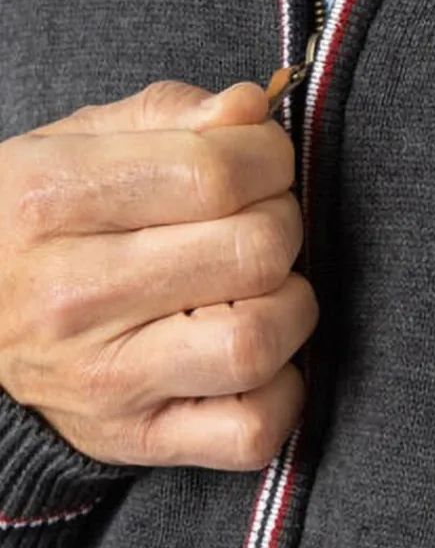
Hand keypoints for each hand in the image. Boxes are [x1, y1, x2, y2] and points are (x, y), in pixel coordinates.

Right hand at [0, 79, 318, 469]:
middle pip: (250, 253)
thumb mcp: (70, 146)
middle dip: (282, 226)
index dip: (268, 158)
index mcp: (49, 199)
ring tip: (260, 290)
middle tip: (260, 223)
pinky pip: (254, 428)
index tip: (263, 160)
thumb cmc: (33, 228)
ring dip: (289, 307)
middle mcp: (73, 294)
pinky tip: (256, 357)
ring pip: (257, 341)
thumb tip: (252, 110)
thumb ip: (167, 117)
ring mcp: (106, 377)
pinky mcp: (136, 438)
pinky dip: (282, 392)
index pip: (211, 173)